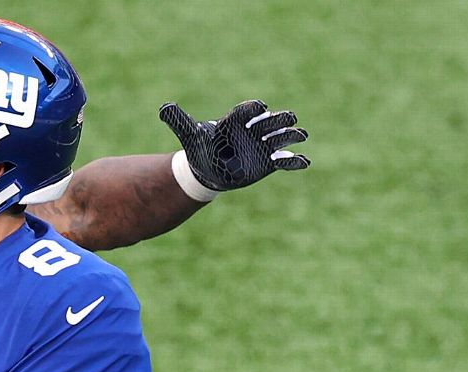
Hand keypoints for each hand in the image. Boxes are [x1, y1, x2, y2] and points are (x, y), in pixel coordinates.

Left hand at [160, 99, 309, 190]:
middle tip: (290, 117)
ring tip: (300, 134)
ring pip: (281, 137)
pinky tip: (304, 162)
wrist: (207, 168)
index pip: (247, 110)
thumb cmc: (200, 148)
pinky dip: (294, 161)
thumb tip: (163, 108)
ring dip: (291, 135)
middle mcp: (252, 130)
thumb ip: (179, 121)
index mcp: (235, 120)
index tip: (260, 108)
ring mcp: (262, 146)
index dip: (253, 108)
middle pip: (270, 120)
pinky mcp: (268, 163)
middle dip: (280, 118)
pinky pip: (285, 161)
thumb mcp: (189, 135)